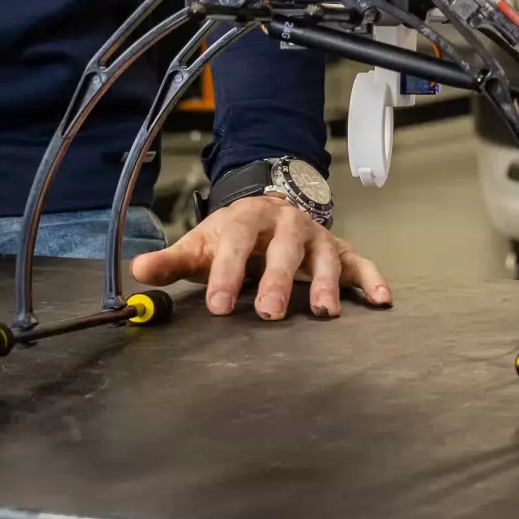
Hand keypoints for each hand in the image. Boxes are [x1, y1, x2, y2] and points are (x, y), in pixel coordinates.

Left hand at [129, 194, 391, 319]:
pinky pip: (360, 263)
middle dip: (278, 281)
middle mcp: (286, 224)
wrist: (271, 205)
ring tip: (325, 313)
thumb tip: (137, 272)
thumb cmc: (234, 236)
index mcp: (247, 220)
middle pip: (284, 250)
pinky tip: (381, 300)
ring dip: (327, 283)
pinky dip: (372, 279)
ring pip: (324, 257)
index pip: (236, 244)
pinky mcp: (340, 250)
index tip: (220, 306)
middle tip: (271, 313)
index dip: (227, 274)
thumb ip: (173, 260)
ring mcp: (316, 237)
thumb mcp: (202, 243)